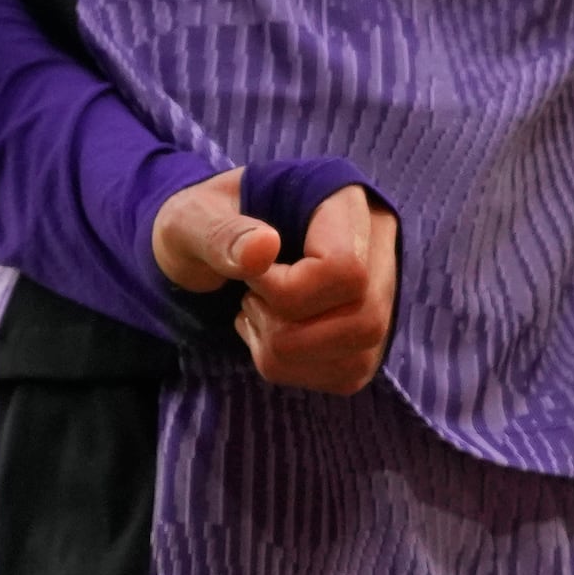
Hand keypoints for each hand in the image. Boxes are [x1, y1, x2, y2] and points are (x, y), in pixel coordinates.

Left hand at [154, 169, 400, 395]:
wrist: (211, 244)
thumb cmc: (203, 223)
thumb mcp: (193, 217)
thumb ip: (220, 232)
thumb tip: (264, 246)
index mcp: (341, 200)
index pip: (347, 268)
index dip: (288, 289)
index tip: (248, 277)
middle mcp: (376, 244)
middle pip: (362, 318)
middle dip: (285, 327)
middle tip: (248, 299)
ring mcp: (380, 293)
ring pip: (357, 355)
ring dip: (285, 352)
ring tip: (255, 314)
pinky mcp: (366, 335)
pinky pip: (346, 375)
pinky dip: (292, 368)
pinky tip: (269, 334)